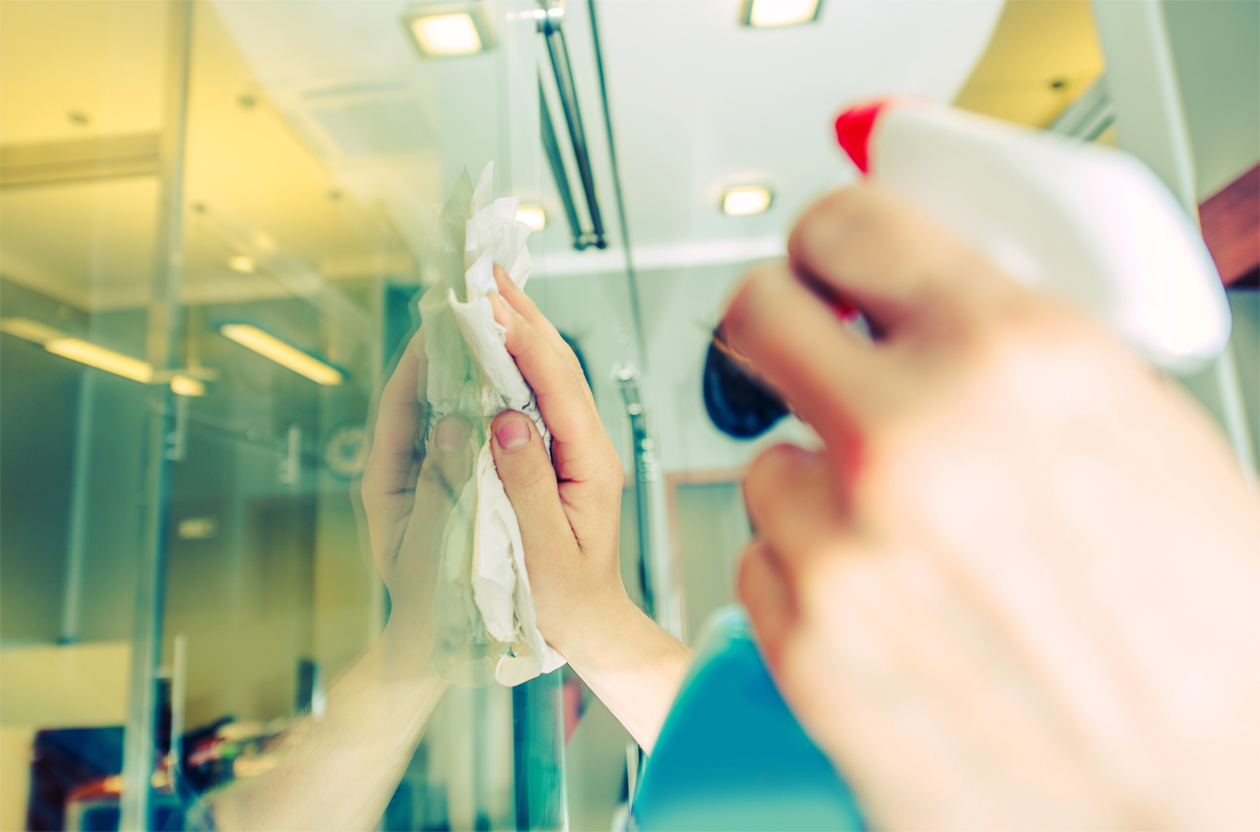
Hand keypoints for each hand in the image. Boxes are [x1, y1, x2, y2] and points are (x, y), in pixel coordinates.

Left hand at [357, 327, 474, 663]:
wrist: (438, 645)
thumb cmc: (431, 604)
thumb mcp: (434, 545)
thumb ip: (442, 486)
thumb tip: (455, 425)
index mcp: (383, 482)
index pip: (396, 406)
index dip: (416, 362)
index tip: (439, 323)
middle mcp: (401, 470)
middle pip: (420, 398)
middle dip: (444, 357)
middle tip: (472, 315)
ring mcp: (428, 476)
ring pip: (446, 412)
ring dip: (468, 377)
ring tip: (495, 338)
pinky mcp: (454, 485)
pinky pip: (470, 437)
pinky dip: (487, 410)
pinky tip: (512, 390)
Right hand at [486, 267, 691, 750]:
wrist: (589, 627)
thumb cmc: (564, 601)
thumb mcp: (542, 552)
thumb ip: (524, 484)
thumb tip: (504, 419)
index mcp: (591, 464)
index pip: (558, 385)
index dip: (522, 338)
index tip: (488, 302)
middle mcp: (590, 445)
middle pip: (559, 364)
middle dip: (522, 314)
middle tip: (483, 272)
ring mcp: (578, 447)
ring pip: (551, 374)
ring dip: (520, 329)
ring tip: (486, 291)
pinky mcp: (561, 455)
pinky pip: (540, 395)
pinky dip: (517, 361)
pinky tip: (495, 343)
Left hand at [726, 186, 1259, 829]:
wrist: (1208, 797)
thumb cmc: (1207, 632)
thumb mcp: (1141, 424)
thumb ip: (1012, 339)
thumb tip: (924, 285)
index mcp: (1014, 359)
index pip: (847, 226)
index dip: (834, 237)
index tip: (829, 258)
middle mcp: (911, 444)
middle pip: (760, 317)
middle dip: (788, 322)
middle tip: (814, 347)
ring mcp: (845, 552)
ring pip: (766, 462)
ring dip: (821, 482)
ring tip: (910, 532)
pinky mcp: (806, 647)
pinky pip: (763, 561)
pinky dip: (811, 571)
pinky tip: (891, 600)